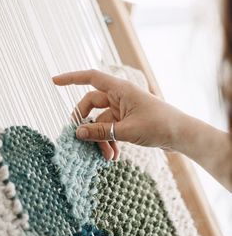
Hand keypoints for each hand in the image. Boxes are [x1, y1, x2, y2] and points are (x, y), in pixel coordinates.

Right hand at [53, 69, 182, 160]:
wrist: (181, 135)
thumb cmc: (159, 125)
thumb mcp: (127, 130)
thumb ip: (101, 132)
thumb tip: (78, 133)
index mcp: (120, 90)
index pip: (90, 78)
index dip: (71, 78)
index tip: (54, 81)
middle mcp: (119, 97)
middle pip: (91, 105)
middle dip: (86, 124)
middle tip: (80, 138)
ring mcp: (123, 110)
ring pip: (101, 122)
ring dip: (101, 140)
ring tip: (107, 157)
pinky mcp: (127, 121)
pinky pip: (110, 130)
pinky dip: (109, 142)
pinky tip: (113, 156)